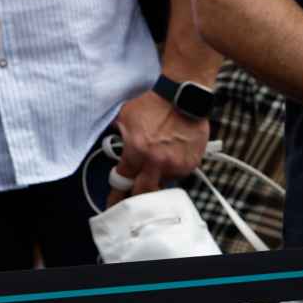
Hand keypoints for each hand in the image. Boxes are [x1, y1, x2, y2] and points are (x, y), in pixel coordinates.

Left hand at [107, 89, 209, 206]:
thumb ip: (117, 136)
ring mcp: (176, 164)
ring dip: (155, 180)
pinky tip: (167, 159)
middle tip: (130, 205)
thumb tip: (111, 146)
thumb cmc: (151, 104)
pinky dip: (171, 171)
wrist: (181, 96)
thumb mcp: (124, 117)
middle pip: (144, 192)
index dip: (116, 193)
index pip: (123, 180)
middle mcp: (157, 161)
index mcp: (137, 150)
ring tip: (152, 169)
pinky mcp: (191, 164)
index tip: (113, 203)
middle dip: (135, 200)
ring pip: (162, 184)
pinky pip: (178, 175)